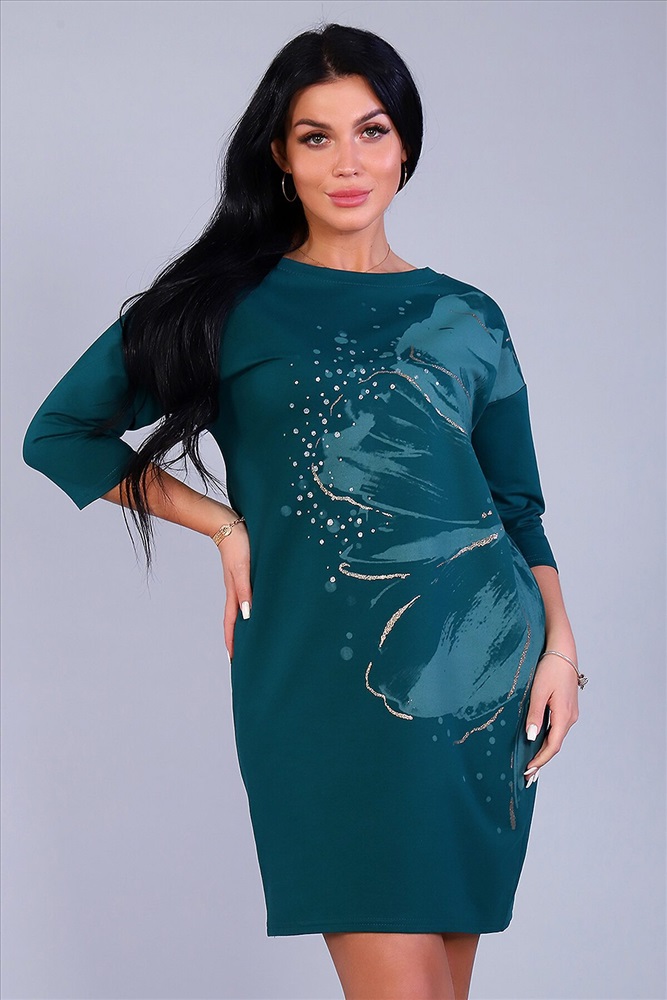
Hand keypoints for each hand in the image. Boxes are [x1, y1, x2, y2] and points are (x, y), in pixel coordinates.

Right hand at [217, 520, 251, 661]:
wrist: (228, 522)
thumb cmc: (238, 543)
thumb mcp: (243, 568)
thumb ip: (245, 590)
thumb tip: (247, 616)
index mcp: (234, 592)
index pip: (232, 623)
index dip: (233, 642)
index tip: (234, 661)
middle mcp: (235, 590)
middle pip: (236, 620)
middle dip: (239, 638)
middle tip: (244, 655)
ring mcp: (239, 582)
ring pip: (242, 608)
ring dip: (246, 623)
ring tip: (253, 636)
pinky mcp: (244, 573)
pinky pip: (247, 595)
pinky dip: (251, 606)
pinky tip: (258, 607)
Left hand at [523, 652, 579, 783]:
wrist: (563, 652)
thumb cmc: (549, 669)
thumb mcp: (538, 692)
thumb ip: (535, 715)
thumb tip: (531, 738)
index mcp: (564, 716)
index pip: (552, 746)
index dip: (540, 760)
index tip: (528, 771)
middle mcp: (570, 718)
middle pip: (555, 745)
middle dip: (541, 761)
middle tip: (528, 776)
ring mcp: (570, 713)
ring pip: (556, 737)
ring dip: (544, 751)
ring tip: (531, 765)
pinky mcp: (567, 708)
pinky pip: (557, 729)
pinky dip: (547, 740)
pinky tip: (538, 743)